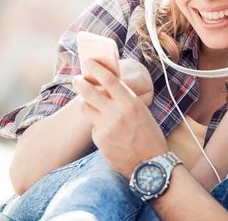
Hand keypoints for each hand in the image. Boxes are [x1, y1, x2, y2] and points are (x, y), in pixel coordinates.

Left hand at [77, 60, 168, 178]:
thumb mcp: (142, 111)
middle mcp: (116, 113)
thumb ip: (125, 99)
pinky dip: (97, 125)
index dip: (96, 68)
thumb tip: (109, 87)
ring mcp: (106, 127)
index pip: (109, 79)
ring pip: (86, 108)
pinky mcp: (99, 139)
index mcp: (130, 103)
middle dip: (80, 82)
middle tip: (77, 79)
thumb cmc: (150, 135)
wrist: (150, 164)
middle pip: (89, 91)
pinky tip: (108, 131)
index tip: (89, 62)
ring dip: (86, 103)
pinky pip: (93, 126)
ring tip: (90, 103)